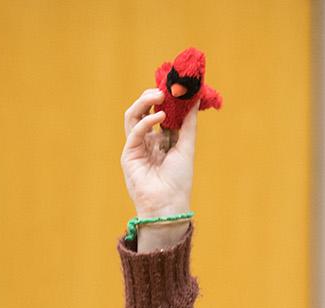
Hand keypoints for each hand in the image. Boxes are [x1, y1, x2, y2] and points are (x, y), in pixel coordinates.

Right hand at [121, 87, 196, 250]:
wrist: (168, 204)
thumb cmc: (179, 181)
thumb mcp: (187, 147)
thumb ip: (189, 124)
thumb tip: (196, 99)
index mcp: (161, 140)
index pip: (159, 112)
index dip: (165, 99)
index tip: (176, 85)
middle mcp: (147, 141)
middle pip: (143, 111)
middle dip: (152, 96)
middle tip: (165, 87)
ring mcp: (136, 147)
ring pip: (133, 116)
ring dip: (144, 102)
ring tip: (158, 94)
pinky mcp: (129, 154)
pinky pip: (134, 132)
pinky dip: (146, 122)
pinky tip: (160, 117)